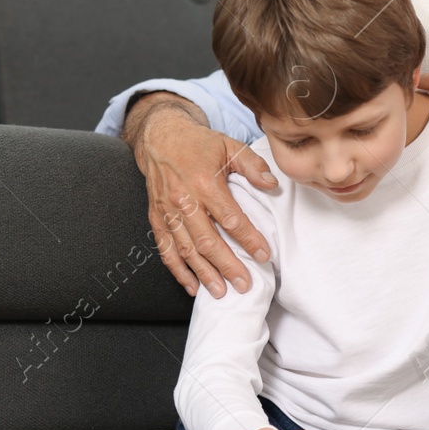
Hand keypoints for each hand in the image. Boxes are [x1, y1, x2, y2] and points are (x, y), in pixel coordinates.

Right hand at [124, 94, 276, 297]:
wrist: (160, 137)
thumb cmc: (199, 143)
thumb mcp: (229, 145)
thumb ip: (253, 165)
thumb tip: (272, 185)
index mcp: (204, 182)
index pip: (230, 218)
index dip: (248, 239)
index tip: (264, 255)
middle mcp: (183, 200)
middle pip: (207, 241)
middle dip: (227, 266)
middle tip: (245, 284)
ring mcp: (167, 211)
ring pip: (186, 250)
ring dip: (204, 274)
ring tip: (221, 292)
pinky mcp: (156, 218)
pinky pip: (165, 249)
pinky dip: (178, 271)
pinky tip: (192, 287)